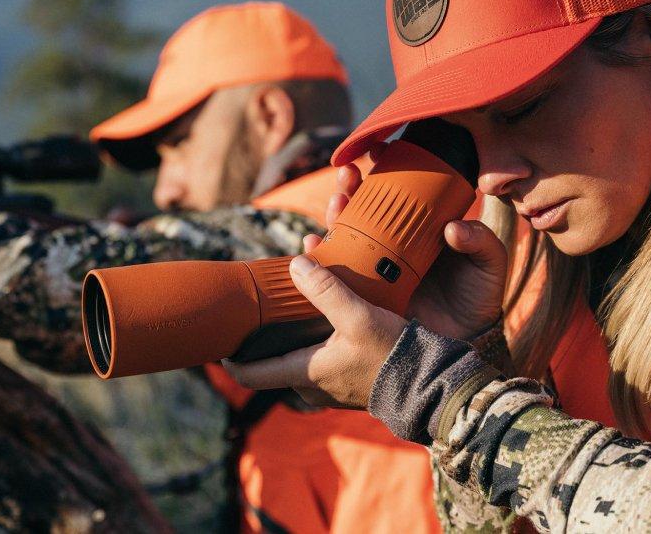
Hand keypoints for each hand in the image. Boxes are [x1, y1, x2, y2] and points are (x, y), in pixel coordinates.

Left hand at [224, 254, 406, 408]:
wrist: (431, 385)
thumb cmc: (393, 354)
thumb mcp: (358, 316)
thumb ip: (326, 291)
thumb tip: (295, 263)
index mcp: (303, 373)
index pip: (250, 375)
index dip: (230, 359)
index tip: (219, 338)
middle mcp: (311, 387)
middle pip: (272, 364)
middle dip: (265, 339)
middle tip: (259, 310)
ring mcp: (330, 388)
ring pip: (297, 361)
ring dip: (292, 338)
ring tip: (292, 307)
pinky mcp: (349, 383)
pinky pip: (320, 362)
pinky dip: (314, 341)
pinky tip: (324, 318)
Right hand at [315, 164, 505, 339]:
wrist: (464, 342)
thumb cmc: (477, 298)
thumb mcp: (490, 265)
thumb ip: (482, 242)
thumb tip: (452, 229)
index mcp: (421, 229)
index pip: (398, 192)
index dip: (385, 169)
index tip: (378, 151)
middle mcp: (393, 243)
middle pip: (364, 207)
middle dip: (350, 185)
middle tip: (349, 174)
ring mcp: (375, 266)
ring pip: (345, 232)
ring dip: (333, 213)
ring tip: (335, 203)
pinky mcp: (361, 292)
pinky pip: (333, 271)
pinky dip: (317, 255)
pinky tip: (311, 243)